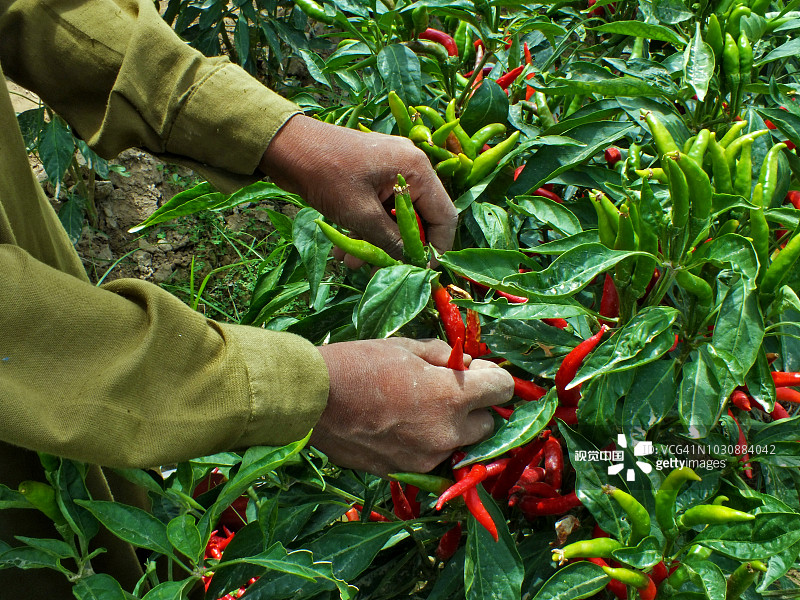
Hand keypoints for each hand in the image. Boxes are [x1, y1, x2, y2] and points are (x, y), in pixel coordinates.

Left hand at [259, 115, 456, 264]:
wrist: (287, 145)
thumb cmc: (325, 175)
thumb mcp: (361, 215)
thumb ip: (391, 241)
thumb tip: (411, 266)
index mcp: (416, 169)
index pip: (444, 216)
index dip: (437, 248)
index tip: (422, 273)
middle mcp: (409, 166)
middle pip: (419, 218)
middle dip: (399, 247)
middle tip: (380, 271)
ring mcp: (390, 169)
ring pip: (395, 216)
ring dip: (377, 242)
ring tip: (352, 262)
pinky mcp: (372, 175)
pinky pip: (379, 207)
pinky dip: (366, 228)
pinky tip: (344, 249)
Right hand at [311, 338, 513, 475]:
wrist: (312, 400)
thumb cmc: (358, 364)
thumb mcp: (407, 347)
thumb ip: (445, 357)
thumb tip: (466, 365)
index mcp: (451, 397)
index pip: (503, 389)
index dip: (493, 377)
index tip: (476, 371)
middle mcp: (446, 434)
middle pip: (488, 425)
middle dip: (476, 408)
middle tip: (449, 392)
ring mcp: (424, 458)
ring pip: (459, 446)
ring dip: (452, 430)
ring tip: (419, 411)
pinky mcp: (403, 472)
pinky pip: (430, 459)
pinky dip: (425, 445)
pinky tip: (400, 427)